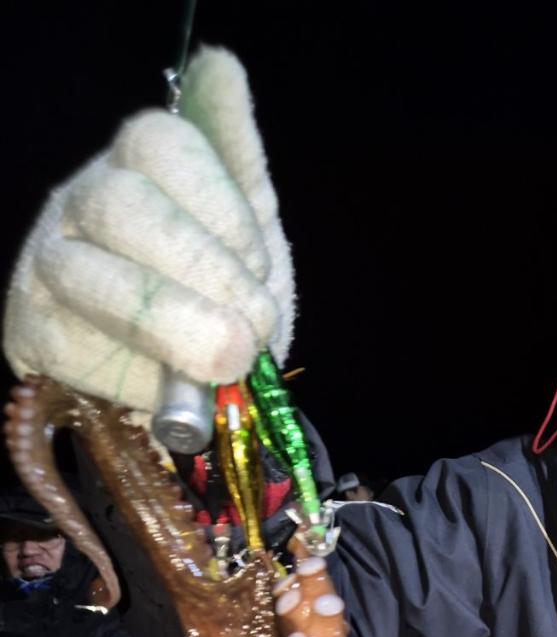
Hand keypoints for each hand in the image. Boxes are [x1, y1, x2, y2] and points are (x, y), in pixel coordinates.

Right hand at [3, 48, 294, 422]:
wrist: (200, 385)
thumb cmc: (222, 300)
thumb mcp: (249, 230)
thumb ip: (237, 156)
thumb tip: (221, 66)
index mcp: (138, 165)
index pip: (162, 145)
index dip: (223, 210)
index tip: (260, 267)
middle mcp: (84, 203)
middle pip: (123, 206)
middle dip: (203, 273)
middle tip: (252, 329)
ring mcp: (50, 266)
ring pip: (91, 277)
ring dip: (174, 325)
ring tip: (227, 360)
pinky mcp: (33, 333)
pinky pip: (74, 347)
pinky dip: (139, 376)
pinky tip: (173, 387)